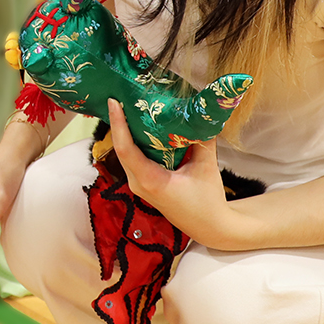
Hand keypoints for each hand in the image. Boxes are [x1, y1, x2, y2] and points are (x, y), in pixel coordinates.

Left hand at [106, 100, 237, 248]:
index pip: (126, 149)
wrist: (210, 227)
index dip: (118, 124)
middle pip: (122, 148)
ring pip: (127, 153)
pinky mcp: (145, 184)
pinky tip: (143, 126)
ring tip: (129, 105)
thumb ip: (202, 139)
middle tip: (122, 96)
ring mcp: (139, 184)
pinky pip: (134, 159)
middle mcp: (139, 182)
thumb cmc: (207, 200)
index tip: (114, 102)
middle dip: (120, 122)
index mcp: (150, 180)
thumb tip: (201, 113)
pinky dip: (137, 142)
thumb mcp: (206, 167)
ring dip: (127, 131)